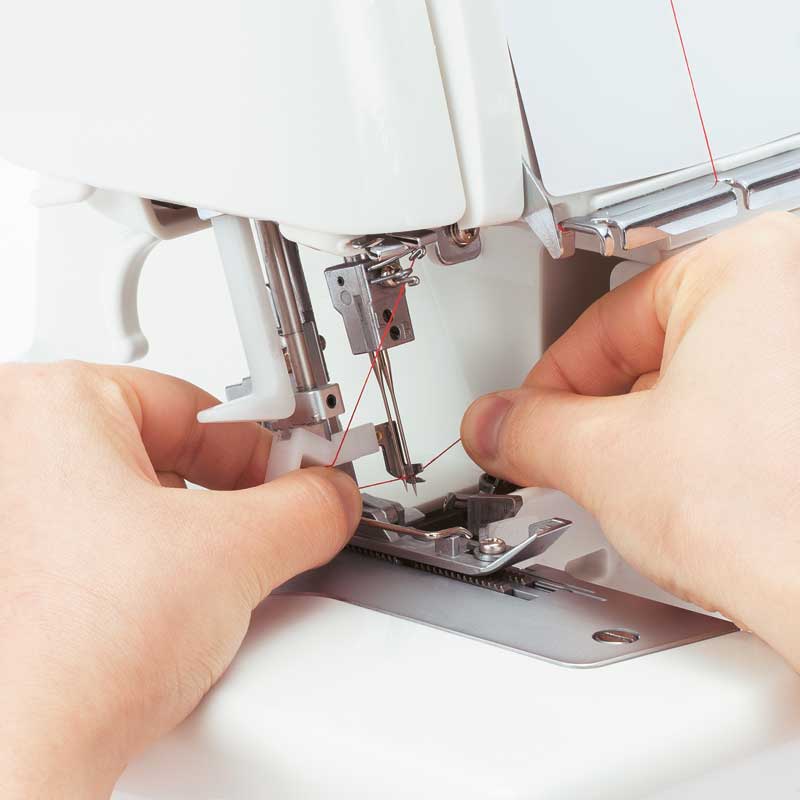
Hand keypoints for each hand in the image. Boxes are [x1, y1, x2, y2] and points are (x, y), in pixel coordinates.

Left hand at [0, 363, 360, 797]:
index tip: (295, 479)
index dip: (263, 451)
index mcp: (50, 403)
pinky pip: (96, 539)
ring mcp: (7, 509)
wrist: (18, 755)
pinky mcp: (14, 564)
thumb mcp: (235, 555)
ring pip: (131, 500)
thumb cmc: (71, 651)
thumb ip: (308, 508)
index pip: (198, 409)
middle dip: (222, 501)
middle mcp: (8, 445)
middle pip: (162, 451)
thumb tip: (331, 497)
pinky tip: (154, 604)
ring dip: (181, 535)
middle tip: (256, 535)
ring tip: (196, 583)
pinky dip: (139, 562)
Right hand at [461, 212, 799, 670]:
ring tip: (652, 492)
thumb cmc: (778, 515)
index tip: (528, 422)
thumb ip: (530, 431)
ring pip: (704, 387)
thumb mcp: (608, 461)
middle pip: (656, 352)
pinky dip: (714, 451)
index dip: (549, 385)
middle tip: (578, 463)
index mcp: (749, 262)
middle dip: (605, 417)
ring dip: (657, 439)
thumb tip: (495, 425)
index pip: (603, 321)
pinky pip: (753, 413)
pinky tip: (709, 498)